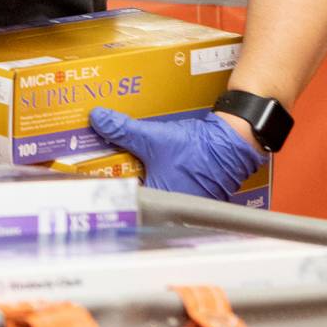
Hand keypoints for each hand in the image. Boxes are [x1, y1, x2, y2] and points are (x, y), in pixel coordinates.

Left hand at [88, 108, 265, 200]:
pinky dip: (157, 175)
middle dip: (124, 180)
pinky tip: (149, 164)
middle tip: (105, 166)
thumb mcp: (152, 137)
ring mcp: (185, 201)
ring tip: (123, 164)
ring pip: (154, 190)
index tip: (94, 177)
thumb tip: (98, 119)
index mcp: (159, 198)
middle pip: (138, 195)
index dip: (110, 187)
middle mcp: (173, 206)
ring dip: (141, 178)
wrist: (232, 142)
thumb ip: (122, 129)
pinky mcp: (194, 193)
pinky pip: (168, 185)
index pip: (125, 199)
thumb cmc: (197, 147)